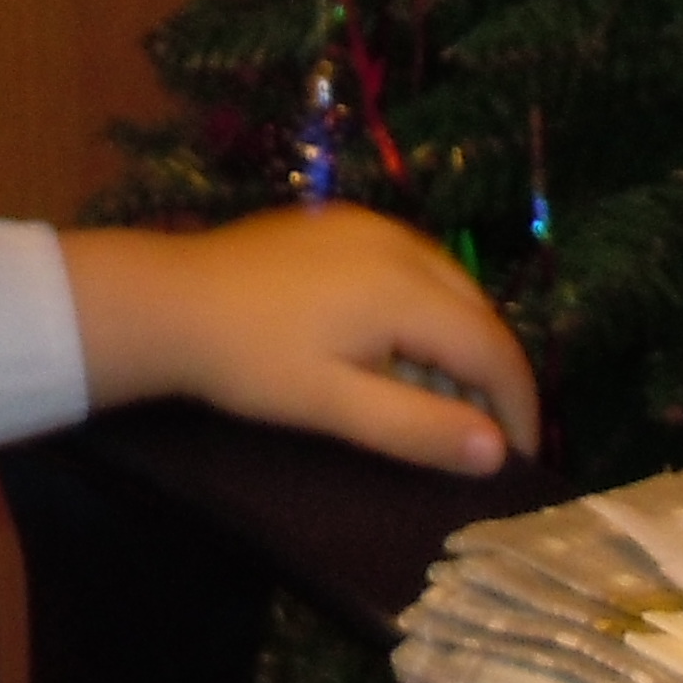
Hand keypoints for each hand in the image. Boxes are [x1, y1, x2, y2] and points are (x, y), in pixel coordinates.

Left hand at [58, 206, 538, 473]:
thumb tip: (497, 450)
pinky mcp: (339, 224)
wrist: (164, 301)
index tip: (517, 459)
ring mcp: (368, 226)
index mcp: (406, 287)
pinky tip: (391, 351)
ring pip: (449, 287)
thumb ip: (418, 427)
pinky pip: (411, 267)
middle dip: (492, 376)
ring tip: (434, 401)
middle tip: (480, 437)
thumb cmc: (247, 362)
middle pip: (479, 313)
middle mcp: (400, 244)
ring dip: (457, 343)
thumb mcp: (333, 406)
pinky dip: (422, 311)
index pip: (495, 349)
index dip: (518, 408)